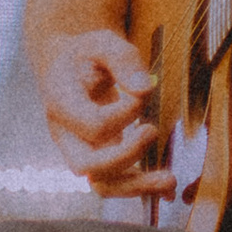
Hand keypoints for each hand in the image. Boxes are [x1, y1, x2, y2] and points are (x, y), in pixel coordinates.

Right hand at [38, 27, 173, 196]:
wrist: (68, 67)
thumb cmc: (86, 54)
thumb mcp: (102, 42)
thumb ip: (123, 61)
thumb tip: (145, 89)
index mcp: (61, 103)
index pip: (93, 124)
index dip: (124, 114)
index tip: (142, 94)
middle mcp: (66, 135)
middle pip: (87, 165)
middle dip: (125, 157)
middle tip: (151, 131)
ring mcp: (80, 151)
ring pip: (101, 184)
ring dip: (136, 186)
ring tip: (170, 180)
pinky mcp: (98, 158)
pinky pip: (115, 183)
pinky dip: (141, 188)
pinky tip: (168, 189)